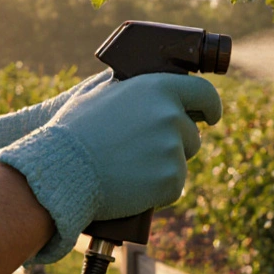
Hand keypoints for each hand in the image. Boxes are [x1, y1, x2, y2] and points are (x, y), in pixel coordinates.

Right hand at [0, 73, 222, 263]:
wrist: (62, 171)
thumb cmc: (73, 131)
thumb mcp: (98, 92)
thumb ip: (131, 86)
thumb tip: (144, 83)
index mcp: (158, 88)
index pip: (204, 92)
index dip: (210, 106)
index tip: (211, 115)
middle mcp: (171, 115)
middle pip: (192, 133)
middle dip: (175, 142)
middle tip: (144, 151)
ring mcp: (173, 148)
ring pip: (182, 160)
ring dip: (165, 166)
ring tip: (130, 167)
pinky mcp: (171, 180)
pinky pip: (174, 186)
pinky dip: (158, 190)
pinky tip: (132, 185)